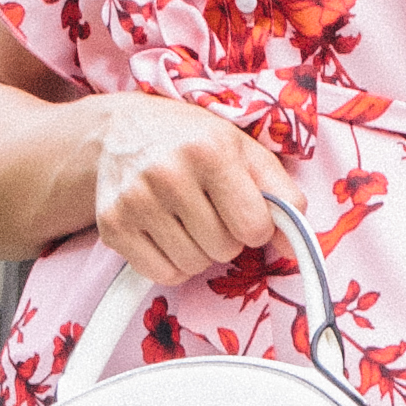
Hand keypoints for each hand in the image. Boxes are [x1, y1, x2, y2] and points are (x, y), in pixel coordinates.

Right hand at [93, 93, 278, 287]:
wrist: (119, 131)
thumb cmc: (190, 141)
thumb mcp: (243, 151)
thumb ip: (280, 195)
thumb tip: (294, 247)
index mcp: (209, 150)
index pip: (255, 227)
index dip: (256, 225)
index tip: (242, 209)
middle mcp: (168, 173)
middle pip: (224, 250)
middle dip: (225, 237)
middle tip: (209, 209)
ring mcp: (135, 201)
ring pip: (193, 266)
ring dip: (199, 252)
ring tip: (186, 218)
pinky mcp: (112, 225)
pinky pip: (162, 275)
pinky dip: (171, 264)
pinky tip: (165, 233)